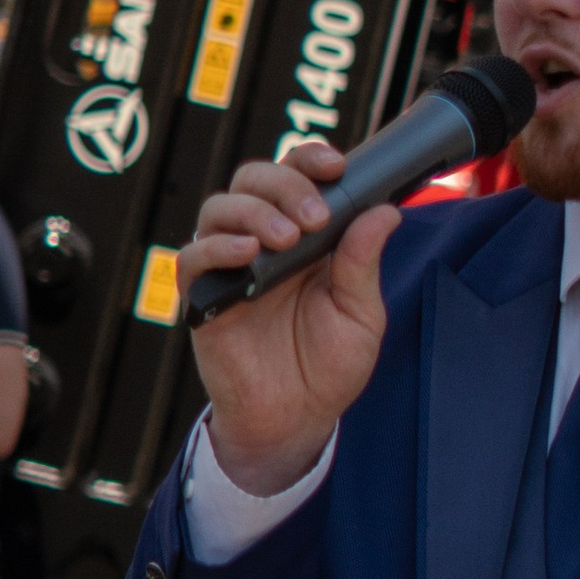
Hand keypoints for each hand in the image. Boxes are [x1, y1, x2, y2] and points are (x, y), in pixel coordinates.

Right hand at [178, 144, 399, 495]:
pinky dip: (217, 247)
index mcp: (306, 235)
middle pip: (254, 178)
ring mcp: (231, 265)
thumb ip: (364, 262)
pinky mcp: (204, 297)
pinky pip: (193, 257)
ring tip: (285, 240)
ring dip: (253, 212)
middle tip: (313, 217)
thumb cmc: (329, 366)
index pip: (298, 174)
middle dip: (284, 184)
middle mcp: (264, 240)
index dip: (311, 158)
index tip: (335, 166)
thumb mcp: (361, 313)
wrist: (297, 420)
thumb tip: (385, 211)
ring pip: (220, 207)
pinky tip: (247, 256)